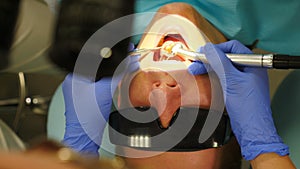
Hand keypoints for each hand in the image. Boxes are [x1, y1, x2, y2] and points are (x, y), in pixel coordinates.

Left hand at [62, 53, 138, 155]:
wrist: (84, 137)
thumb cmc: (87, 118)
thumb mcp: (106, 91)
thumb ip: (119, 75)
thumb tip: (130, 62)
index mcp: (74, 76)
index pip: (93, 58)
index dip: (109, 53)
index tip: (122, 48)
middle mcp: (74, 82)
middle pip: (95, 65)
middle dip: (111, 61)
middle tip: (125, 56)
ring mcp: (79, 90)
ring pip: (97, 74)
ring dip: (110, 71)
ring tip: (122, 66)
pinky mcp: (85, 98)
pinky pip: (98, 83)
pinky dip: (107, 80)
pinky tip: (115, 79)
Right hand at [188, 40, 288, 159]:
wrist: (252, 129)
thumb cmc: (248, 107)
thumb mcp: (231, 80)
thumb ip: (219, 62)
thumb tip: (209, 48)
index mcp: (253, 64)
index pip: (233, 48)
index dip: (216, 49)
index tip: (202, 53)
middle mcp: (249, 70)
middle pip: (226, 58)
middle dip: (209, 59)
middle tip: (195, 63)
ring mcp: (243, 80)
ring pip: (223, 68)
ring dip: (209, 67)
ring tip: (195, 70)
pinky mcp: (237, 89)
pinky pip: (224, 77)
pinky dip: (213, 76)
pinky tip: (204, 77)